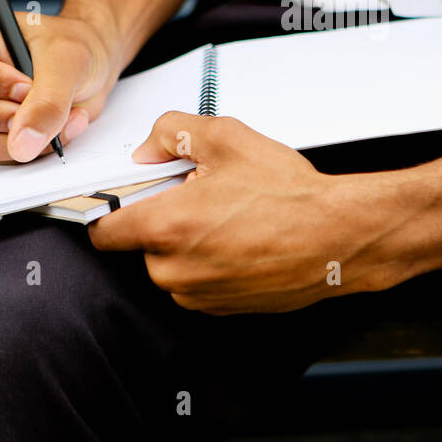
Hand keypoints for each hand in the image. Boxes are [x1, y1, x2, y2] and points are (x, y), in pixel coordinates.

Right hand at [0, 11, 117, 162]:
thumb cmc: (70, 46)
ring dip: (24, 139)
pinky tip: (57, 128)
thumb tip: (21, 146)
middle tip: (34, 108)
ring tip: (62, 116)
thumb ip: (47, 101)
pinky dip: (32, 149)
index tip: (28, 86)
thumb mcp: (67, 61)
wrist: (91, 64)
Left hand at [88, 113, 398, 313]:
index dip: (110, 209)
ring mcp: (199, 295)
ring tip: (232, 217)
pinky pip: (199, 282)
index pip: (102, 230)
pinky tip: (244, 238)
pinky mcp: (222, 309)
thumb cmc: (290, 195)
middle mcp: (175, 270)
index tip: (123, 197)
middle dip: (165, 220)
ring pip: (172, 264)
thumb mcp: (228, 138)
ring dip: (190, 243)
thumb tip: (150, 147)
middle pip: (142, 244)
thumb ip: (173, 132)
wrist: (338, 238)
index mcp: (166, 228)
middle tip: (203, 196)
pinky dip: (213, 262)